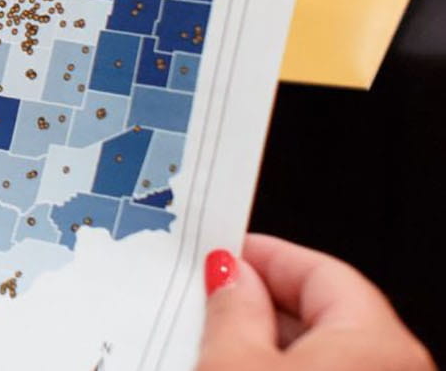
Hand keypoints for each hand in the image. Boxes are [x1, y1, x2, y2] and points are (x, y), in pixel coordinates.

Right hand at [199, 233, 433, 369]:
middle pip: (327, 315)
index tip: (225, 252)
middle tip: (211, 301)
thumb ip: (233, 311)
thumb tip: (232, 278)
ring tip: (217, 350)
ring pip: (325, 357)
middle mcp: (399, 370)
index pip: (322, 271)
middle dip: (265, 305)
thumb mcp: (232, 365)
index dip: (266, 255)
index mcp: (381, 343)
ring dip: (272, 347)